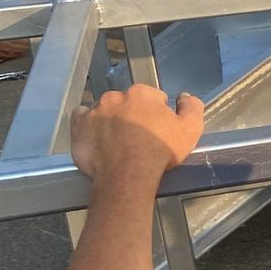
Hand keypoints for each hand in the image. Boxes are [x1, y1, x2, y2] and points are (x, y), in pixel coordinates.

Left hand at [70, 86, 204, 190]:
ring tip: (118, 141)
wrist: (127, 176)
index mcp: (142, 93)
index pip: (153, 97)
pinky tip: (97, 135)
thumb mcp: (190, 130)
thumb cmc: (159, 151)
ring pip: (105, 110)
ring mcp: (94, 111)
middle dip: (133, 114)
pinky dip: (89, 123)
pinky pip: (82, 117)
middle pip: (127, 102)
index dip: (158, 113)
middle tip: (139, 136)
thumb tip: (184, 96)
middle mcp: (115, 97)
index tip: (158, 128)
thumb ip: (191, 107)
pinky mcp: (78, 126)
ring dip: (112, 119)